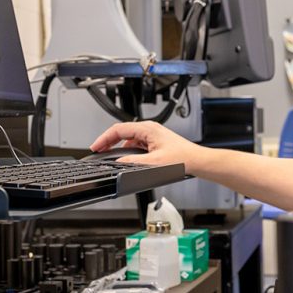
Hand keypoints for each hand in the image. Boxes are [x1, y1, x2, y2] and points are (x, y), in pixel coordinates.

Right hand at [89, 121, 205, 169]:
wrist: (196, 161)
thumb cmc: (182, 158)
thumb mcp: (154, 163)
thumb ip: (133, 162)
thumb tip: (118, 163)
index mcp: (147, 129)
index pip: (118, 129)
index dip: (104, 138)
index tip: (95, 146)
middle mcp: (149, 129)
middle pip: (122, 131)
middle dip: (108, 141)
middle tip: (98, 151)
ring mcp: (152, 134)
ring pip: (129, 137)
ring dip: (118, 146)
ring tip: (109, 155)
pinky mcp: (155, 141)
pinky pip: (137, 143)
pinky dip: (128, 149)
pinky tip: (126, 158)